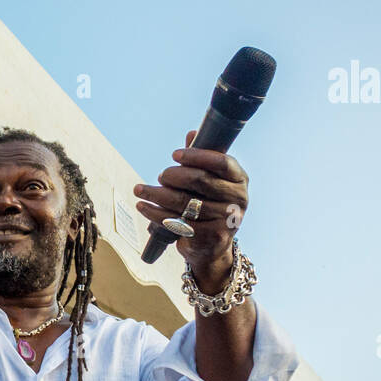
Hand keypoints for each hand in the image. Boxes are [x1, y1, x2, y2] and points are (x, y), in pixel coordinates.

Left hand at [133, 129, 249, 292]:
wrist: (212, 246)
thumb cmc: (208, 204)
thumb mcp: (210, 181)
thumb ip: (202, 158)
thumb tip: (193, 134)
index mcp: (239, 179)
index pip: (221, 162)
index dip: (196, 156)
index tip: (174, 154)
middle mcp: (237, 199)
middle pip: (200, 180)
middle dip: (173, 175)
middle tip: (160, 176)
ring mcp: (226, 219)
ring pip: (185, 202)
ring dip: (157, 194)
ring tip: (140, 189)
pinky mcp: (211, 236)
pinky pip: (178, 221)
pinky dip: (156, 213)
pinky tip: (143, 206)